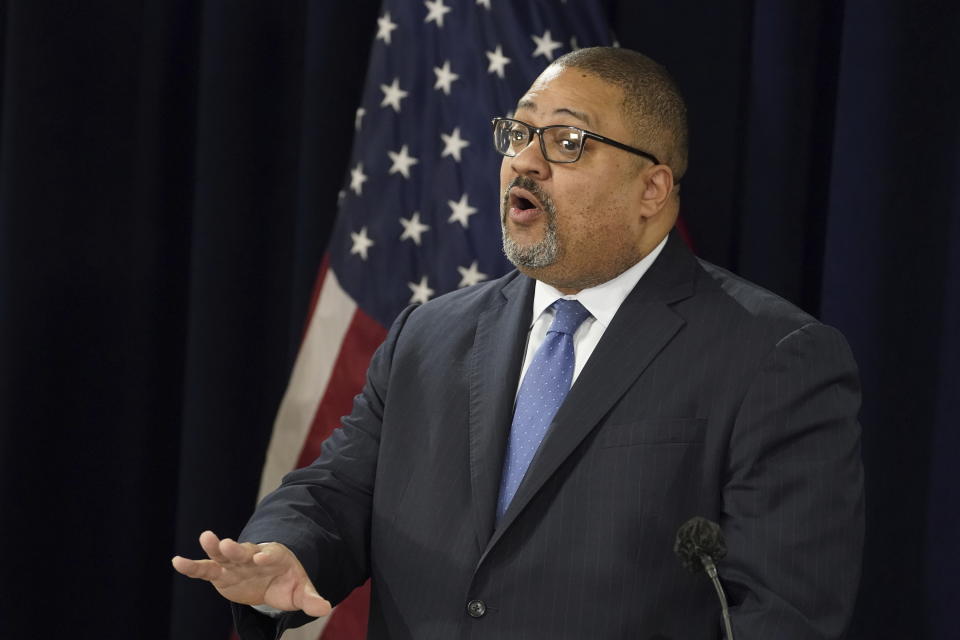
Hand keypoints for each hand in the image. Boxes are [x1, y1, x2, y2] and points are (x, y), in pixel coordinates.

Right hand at [171, 530, 331, 617]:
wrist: (272, 577)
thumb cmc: (287, 581)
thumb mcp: (300, 589)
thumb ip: (310, 598)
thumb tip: (324, 607)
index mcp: (274, 557)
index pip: (270, 555)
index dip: (266, 556)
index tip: (261, 557)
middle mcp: (251, 556)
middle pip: (244, 550)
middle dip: (236, 548)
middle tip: (228, 544)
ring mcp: (234, 564)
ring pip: (222, 555)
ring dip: (214, 547)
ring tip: (205, 537)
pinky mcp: (220, 573)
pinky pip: (205, 569)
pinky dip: (192, 566)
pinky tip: (177, 561)